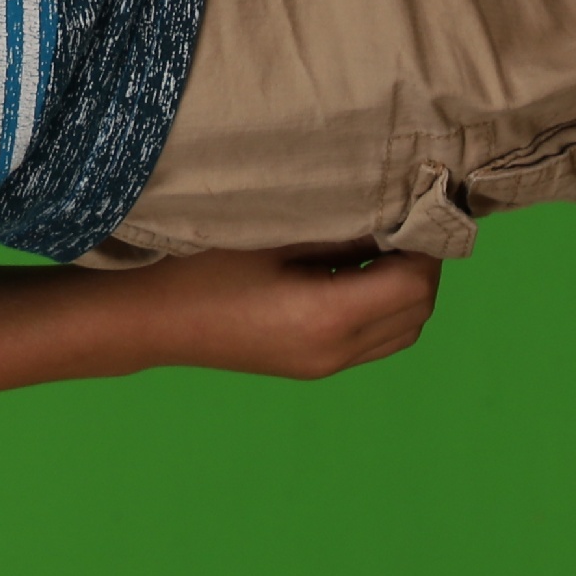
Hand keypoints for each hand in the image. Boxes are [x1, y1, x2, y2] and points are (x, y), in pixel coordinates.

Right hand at [128, 243, 442, 379]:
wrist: (152, 321)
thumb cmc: (202, 268)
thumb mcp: (273, 236)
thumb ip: (339, 231)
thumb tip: (393, 219)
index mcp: (328, 317)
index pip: (414, 283)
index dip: (423, 245)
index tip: (409, 208)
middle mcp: (337, 351)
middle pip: (418, 311)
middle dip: (421, 266)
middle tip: (398, 223)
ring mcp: (326, 365)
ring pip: (404, 331)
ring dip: (405, 291)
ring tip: (377, 249)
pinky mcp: (314, 367)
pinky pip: (377, 341)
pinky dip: (384, 308)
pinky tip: (351, 276)